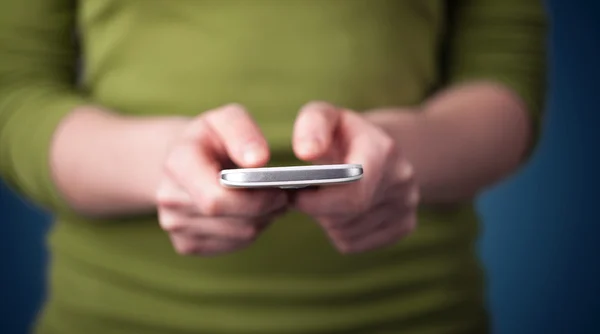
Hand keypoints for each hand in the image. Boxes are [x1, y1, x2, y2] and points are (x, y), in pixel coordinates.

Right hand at [156, 104, 287, 255]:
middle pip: (233, 220)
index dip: (255, 199)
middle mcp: (169, 197)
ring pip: (238, 235)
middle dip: (266, 210)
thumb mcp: (227, 119)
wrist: (185, 160)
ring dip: (262, 220)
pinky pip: (233, 245)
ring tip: (271, 201)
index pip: (216, 198)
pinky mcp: (185, 244)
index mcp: (178, 163)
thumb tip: (258, 160)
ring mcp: (174, 224)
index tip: (280, 190)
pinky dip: (250, 231)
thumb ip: (243, 132)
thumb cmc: (212, 137)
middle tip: (284, 196)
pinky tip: (252, 213)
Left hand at [292, 102, 419, 253]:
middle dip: (319, 209)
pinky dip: (339, 232)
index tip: (294, 195)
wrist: (381, 150)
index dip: (318, 200)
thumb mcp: (328, 116)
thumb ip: (313, 124)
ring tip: (323, 200)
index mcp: (385, 151)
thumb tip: (306, 152)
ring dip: (327, 221)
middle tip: (300, 198)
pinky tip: (338, 213)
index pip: (354, 191)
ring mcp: (407, 206)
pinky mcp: (404, 226)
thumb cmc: (344, 134)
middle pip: (349, 214)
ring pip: (348, 232)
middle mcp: (402, 180)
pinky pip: (355, 244)